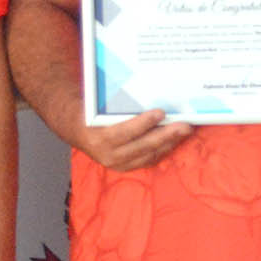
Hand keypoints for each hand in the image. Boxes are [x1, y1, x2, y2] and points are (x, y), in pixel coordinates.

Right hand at [73, 109, 193, 171]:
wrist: (76, 130)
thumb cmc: (90, 113)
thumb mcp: (98, 107)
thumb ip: (117, 105)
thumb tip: (147, 92)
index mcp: (99, 138)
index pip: (126, 131)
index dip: (144, 123)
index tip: (161, 112)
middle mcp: (108, 154)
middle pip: (143, 145)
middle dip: (167, 135)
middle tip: (184, 125)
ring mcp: (117, 163)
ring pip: (149, 154)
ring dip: (170, 143)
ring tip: (184, 131)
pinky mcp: (125, 167)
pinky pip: (148, 160)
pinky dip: (163, 149)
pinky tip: (174, 140)